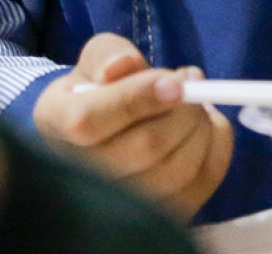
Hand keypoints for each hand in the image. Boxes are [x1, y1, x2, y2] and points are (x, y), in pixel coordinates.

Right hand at [33, 33, 233, 218]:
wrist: (102, 135)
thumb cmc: (99, 90)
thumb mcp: (97, 58)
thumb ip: (108, 54)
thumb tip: (122, 66)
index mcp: (56, 124)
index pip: (89, 121)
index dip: (138, 99)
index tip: (175, 81)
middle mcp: (79, 174)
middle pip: (146, 147)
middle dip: (183, 110)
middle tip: (191, 85)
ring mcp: (118, 204)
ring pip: (176, 171)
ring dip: (201, 129)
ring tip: (196, 106)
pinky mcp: (158, 216)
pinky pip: (200, 185)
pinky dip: (215, 149)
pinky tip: (206, 127)